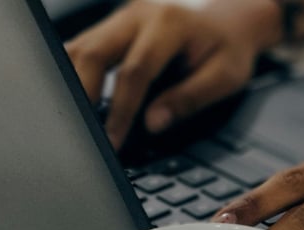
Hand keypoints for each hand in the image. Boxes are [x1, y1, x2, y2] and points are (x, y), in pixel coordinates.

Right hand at [64, 0, 283, 149]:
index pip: (135, 72)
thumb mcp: (225, 75)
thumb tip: (153, 124)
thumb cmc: (230, 44)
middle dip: (82, 96)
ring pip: (81, 47)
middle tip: (79, 134)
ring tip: (71, 121)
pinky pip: (85, 45)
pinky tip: (72, 98)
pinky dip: (74, 72)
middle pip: (94, 53)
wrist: (232, 11)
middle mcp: (139, 14)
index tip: (111, 142)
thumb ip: (189, 98)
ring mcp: (122, 16)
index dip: (120, 111)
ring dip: (71, 84)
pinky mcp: (114, 23)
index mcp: (169, 24)